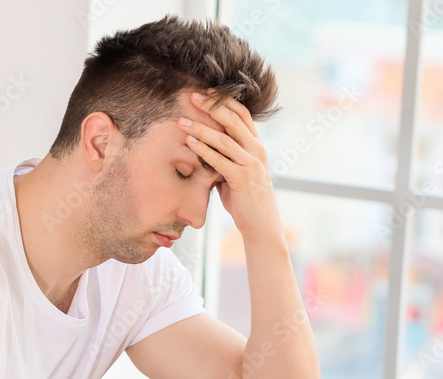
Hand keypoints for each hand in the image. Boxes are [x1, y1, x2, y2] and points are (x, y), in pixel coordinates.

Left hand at [177, 92, 281, 241]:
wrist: (261, 224)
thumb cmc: (245, 199)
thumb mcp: (235, 173)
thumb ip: (224, 158)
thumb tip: (203, 148)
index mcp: (256, 145)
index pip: (242, 114)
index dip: (224, 100)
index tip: (205, 91)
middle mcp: (256, 150)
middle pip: (233, 120)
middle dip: (211, 106)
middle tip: (191, 96)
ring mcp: (251, 163)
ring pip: (224, 139)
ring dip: (201, 128)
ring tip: (181, 120)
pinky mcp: (242, 178)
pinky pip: (220, 160)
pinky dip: (203, 149)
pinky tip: (189, 142)